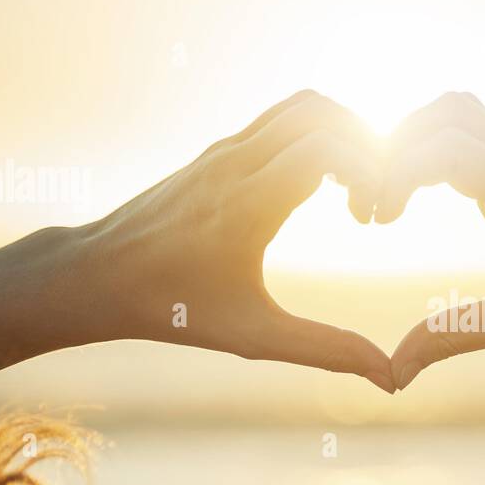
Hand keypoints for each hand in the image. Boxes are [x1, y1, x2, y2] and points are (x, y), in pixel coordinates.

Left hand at [76, 90, 396, 392]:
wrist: (95, 276)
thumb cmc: (173, 310)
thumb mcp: (254, 337)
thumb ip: (326, 350)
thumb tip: (389, 378)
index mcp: (247, 202)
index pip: (327, 148)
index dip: (369, 171)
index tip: (372, 218)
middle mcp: (235, 163)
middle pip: (320, 111)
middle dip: (364, 145)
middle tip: (371, 199)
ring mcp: (223, 151)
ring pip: (299, 106)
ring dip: (341, 134)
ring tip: (353, 189)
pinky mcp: (216, 152)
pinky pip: (278, 120)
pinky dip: (314, 136)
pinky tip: (319, 186)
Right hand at [376, 93, 484, 388]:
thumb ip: (454, 338)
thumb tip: (392, 374)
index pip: (448, 148)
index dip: (399, 173)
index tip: (381, 221)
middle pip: (452, 110)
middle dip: (401, 143)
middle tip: (380, 202)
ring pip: (463, 117)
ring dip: (416, 141)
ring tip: (391, 195)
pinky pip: (472, 143)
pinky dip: (432, 154)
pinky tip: (414, 198)